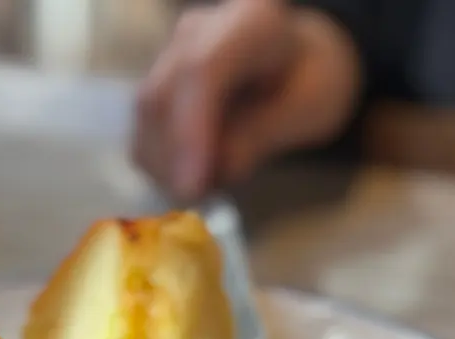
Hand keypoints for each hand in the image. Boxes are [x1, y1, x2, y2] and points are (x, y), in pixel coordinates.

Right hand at [131, 0, 361, 202]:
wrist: (299, 65)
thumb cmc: (310, 87)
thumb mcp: (306, 113)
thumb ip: (260, 138)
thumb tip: (212, 172)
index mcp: (251, 22)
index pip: (203, 70)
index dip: (190, 130)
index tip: (192, 184)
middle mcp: (199, 31)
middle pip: (162, 94)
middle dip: (175, 158)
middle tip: (200, 198)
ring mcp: (172, 55)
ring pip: (146, 116)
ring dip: (167, 166)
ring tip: (207, 187)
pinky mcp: (158, 85)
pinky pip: (144, 132)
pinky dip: (162, 165)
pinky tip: (193, 176)